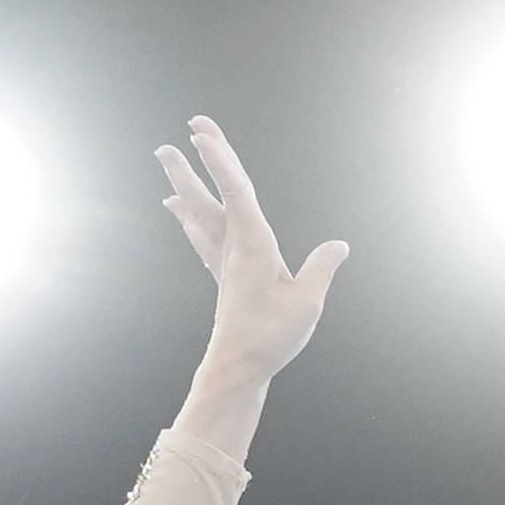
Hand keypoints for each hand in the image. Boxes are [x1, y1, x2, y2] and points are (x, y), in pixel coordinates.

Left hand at [155, 118, 348, 380]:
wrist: (238, 369)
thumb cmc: (270, 338)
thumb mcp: (307, 303)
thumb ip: (321, 269)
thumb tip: (339, 245)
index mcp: (254, 246)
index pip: (236, 192)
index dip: (219, 161)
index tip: (200, 135)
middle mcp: (234, 248)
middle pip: (210, 197)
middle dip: (193, 165)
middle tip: (175, 137)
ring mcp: (225, 262)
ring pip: (201, 213)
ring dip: (185, 184)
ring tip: (166, 160)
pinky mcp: (224, 276)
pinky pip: (202, 235)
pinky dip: (189, 215)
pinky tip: (178, 208)